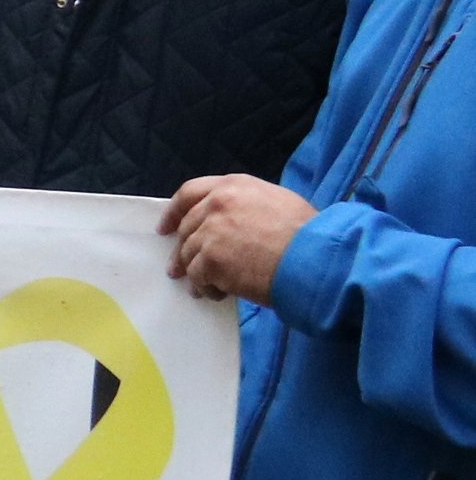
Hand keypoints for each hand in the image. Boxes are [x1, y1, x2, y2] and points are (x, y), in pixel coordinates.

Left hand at [165, 173, 314, 303]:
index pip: (189, 193)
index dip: (174, 212)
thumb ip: (245, 206)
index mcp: (233, 185)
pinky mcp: (211, 260)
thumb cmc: (307, 233)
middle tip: (179, 268)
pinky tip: (219, 294)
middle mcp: (217, 204)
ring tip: (204, 287)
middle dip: (182, 250)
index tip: (165, 228)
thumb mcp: (276, 202)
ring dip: (195, 273)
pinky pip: (198, 277)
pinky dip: (206, 288)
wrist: (315, 258)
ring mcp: (211, 231)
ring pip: (189, 254)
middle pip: (187, 228)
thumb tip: (230, 222)